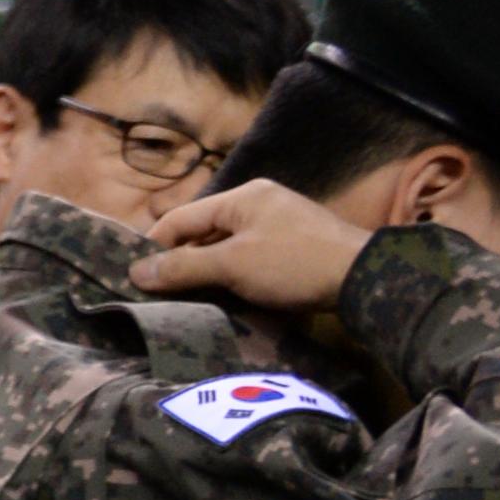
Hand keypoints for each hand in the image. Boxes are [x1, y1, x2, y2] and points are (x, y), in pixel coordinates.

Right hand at [129, 178, 373, 314]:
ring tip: (190, 302)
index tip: (135, 279)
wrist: (365, 278)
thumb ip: (183, 267)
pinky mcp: (296, 245)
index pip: (180, 219)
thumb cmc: (294, 264)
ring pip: (226, 247)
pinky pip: (249, 257)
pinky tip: (228, 298)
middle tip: (160, 296)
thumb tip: (136, 272)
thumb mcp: (232, 265)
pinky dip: (233, 276)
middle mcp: (260, 203)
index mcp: (242, 197)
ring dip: (207, 273)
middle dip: (181, 263)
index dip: (153, 248)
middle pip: (202, 233)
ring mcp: (280, 223)